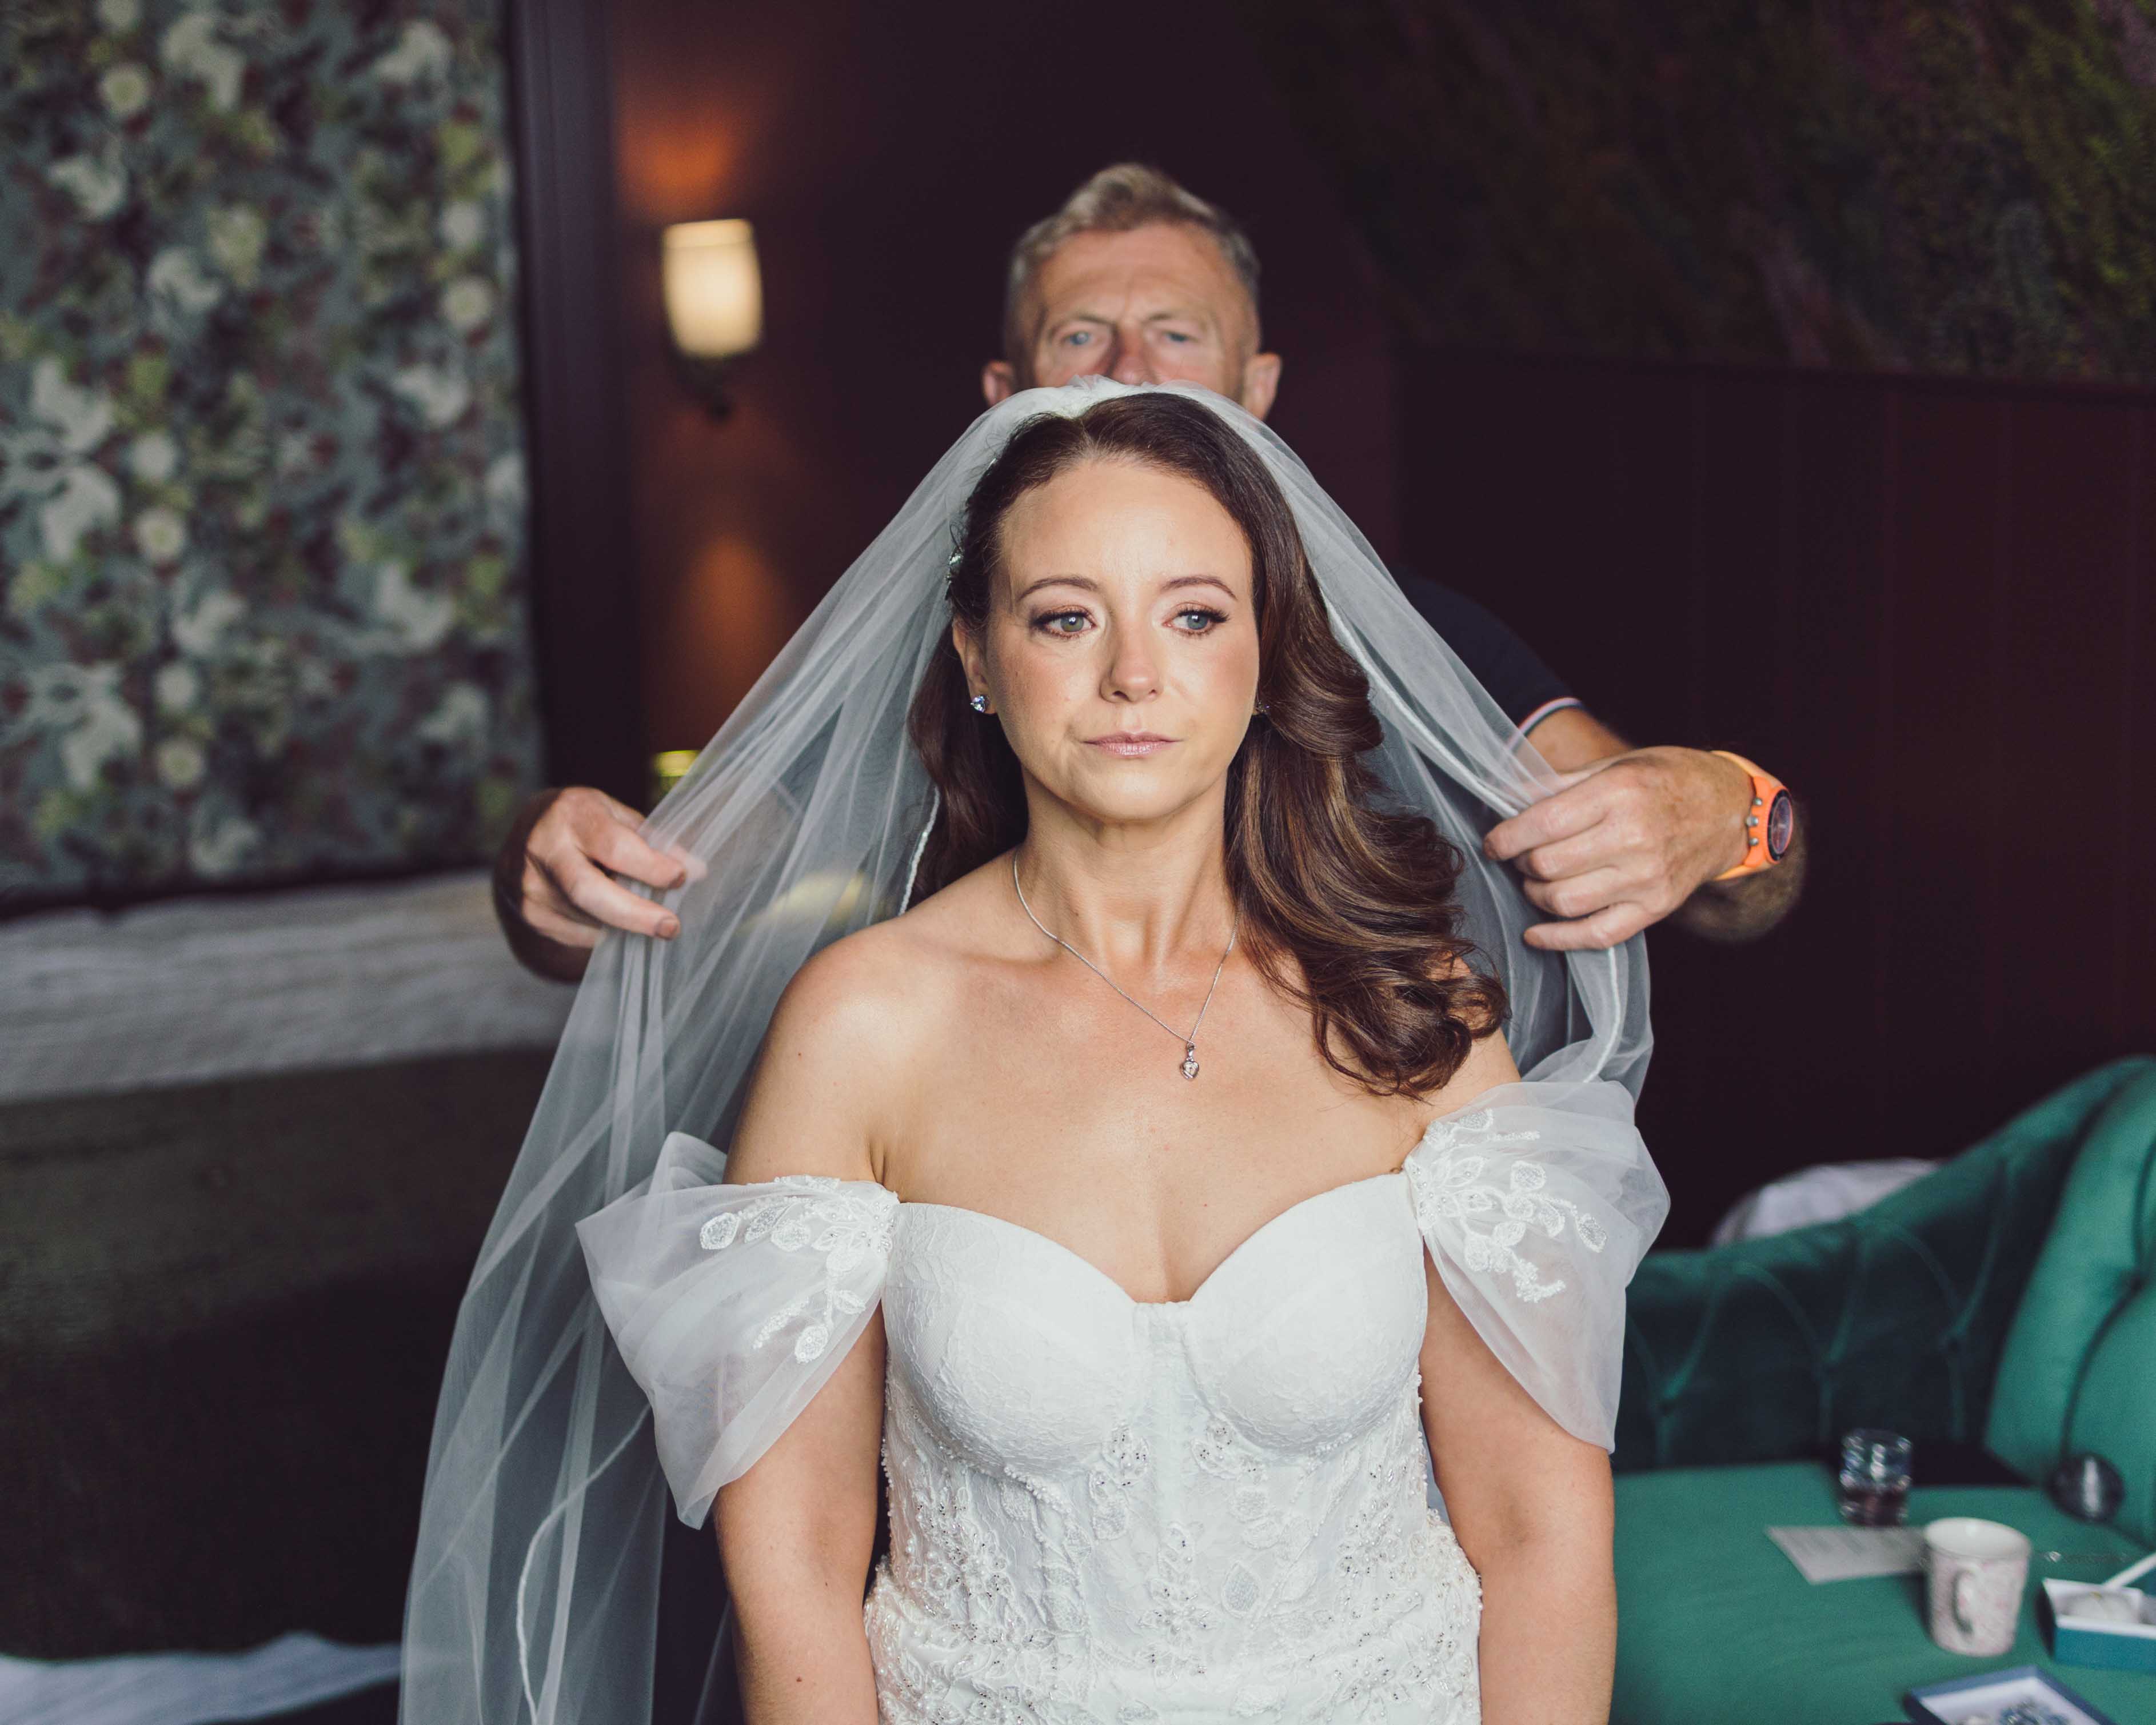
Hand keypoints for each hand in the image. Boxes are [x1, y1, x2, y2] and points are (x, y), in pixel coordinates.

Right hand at [494, 788, 693, 978]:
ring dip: (625, 923)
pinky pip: (578, 933)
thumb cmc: (583, 821)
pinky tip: (614, 918)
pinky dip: (605, 930)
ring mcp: (531, 886)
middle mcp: (544, 849)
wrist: (525, 836)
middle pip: (589, 892)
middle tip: (670, 927)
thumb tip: (696, 870)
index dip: (651, 866)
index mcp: (571, 815)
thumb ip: (651, 840)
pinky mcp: (530, 914)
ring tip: (647, 915)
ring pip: (587, 919)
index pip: (613, 846)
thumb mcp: (615, 814)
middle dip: (635, 914)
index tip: (683, 877)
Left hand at [1482, 747, 1751, 950]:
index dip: (1505, 838)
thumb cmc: (1666, 781)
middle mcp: (1633, 837)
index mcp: (1618, 793)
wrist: (1729, 810)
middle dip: (1521, 864)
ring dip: (1535, 895)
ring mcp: (1646, 877)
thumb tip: (1504, 800)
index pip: (1543, 824)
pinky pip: (1596, 935)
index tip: (1493, 842)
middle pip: (1548, 865)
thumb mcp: (1616, 765)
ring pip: (1564, 902)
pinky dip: (1557, 939)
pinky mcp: (1655, 908)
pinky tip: (1535, 933)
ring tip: (1535, 882)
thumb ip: (1559, 784)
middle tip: (1520, 857)